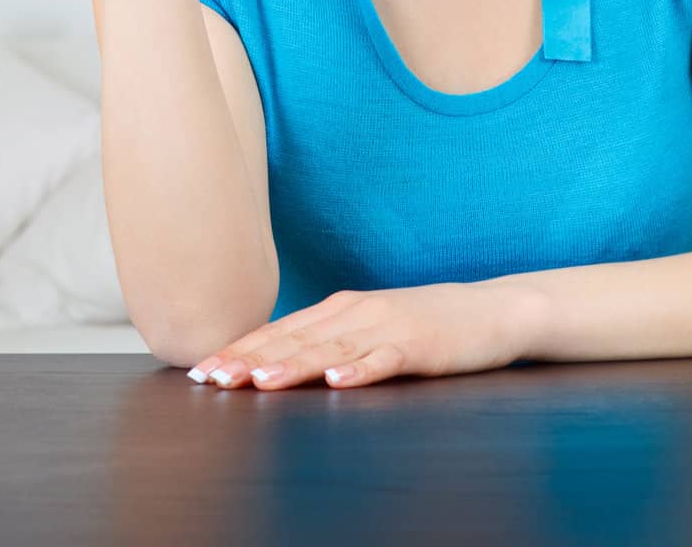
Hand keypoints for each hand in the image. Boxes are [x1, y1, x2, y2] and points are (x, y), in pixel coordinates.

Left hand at [184, 281, 542, 390]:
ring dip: (294, 366)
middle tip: (211, 380)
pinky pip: (385, 360)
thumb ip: (328, 340)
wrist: (490, 311)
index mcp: (340, 309)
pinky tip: (339, 382)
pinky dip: (360, 371)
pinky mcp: (420, 347)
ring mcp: (388, 327)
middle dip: (249, 360)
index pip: (279, 330)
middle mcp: (356, 313)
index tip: (200, 370)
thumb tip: (274, 360)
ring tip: (260, 382)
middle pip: (295, 339)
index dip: (239, 349)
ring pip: (332, 350)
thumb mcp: (369, 327)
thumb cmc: (424, 324)